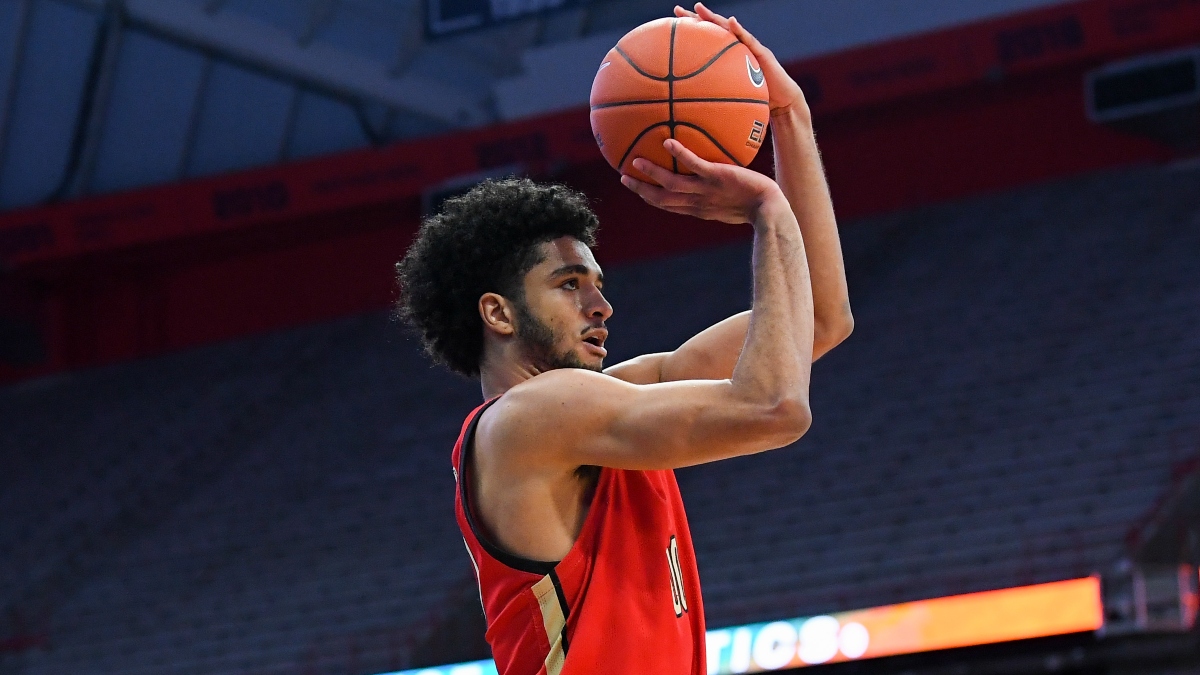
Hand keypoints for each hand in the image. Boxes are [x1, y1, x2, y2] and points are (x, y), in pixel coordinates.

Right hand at [620, 139, 784, 224]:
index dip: (649, 196)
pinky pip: (696, 166)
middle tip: (623, 177)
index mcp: (698, 209)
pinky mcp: (718, 177)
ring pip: (672, 185)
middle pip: (662, 199)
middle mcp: (698, 202)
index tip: (634, 186)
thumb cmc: (757, 204)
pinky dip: (681, 156)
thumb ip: (720, 187)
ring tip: (635, 161)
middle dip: (641, 190)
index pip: (668, 205)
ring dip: (653, 174)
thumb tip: (715, 171)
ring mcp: (707, 190)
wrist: (772, 209)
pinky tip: (669, 141)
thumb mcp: (733, 198)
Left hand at [674, 3, 807, 117]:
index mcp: (728, 58)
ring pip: (729, 29)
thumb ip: (714, 99)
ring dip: (714, 17)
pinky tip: (732, 22)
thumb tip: (688, 114)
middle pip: (713, 30)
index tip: (670, 26)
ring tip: (699, 8)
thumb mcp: (730, 100)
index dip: (689, 33)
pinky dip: (740, 30)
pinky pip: (750, 40)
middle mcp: (737, 49)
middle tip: (677, 11)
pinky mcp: (762, 53)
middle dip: (696, 18)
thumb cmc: (755, 102)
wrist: (781, 103)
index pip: (705, 41)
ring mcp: (749, 48)